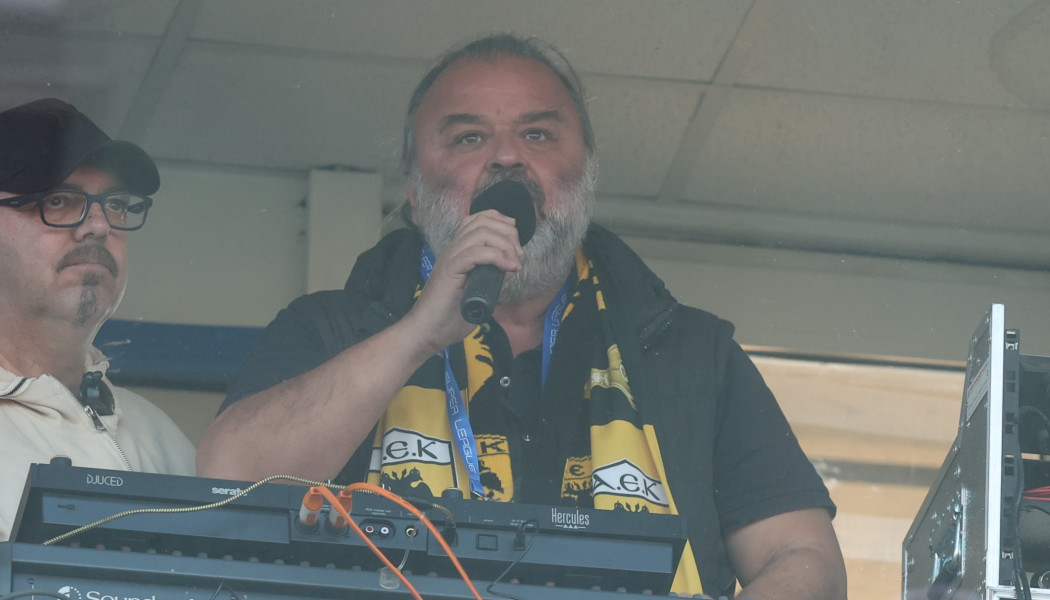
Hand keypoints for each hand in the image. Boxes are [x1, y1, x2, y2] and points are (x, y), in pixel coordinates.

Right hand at [406, 209, 524, 352]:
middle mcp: (453, 249)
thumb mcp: (480, 292)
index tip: (516, 242)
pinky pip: (475, 253)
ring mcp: (450, 258)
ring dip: (505, 244)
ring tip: (515, 263)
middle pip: (482, 221)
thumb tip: (511, 268)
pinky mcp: (449, 270)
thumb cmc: (450, 316)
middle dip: (507, 232)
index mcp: (458, 251)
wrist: (427, 332)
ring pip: (480, 233)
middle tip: (518, 254)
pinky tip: (509, 268)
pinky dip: (497, 256)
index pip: (477, 220)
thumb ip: (493, 278)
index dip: (500, 222)